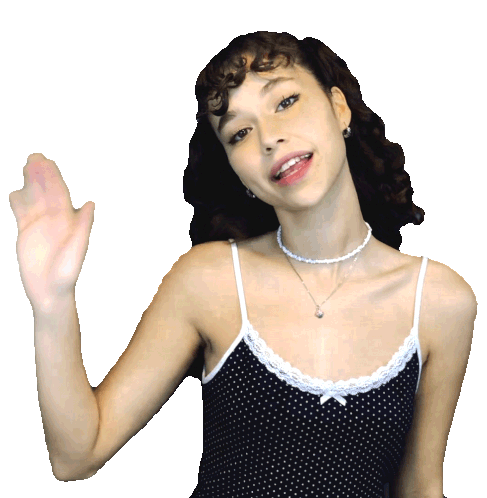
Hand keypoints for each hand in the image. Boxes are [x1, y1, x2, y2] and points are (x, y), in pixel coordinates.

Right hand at [9, 154, 94, 311]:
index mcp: (69, 220)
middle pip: (46, 192)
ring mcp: (40, 224)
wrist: (50, 291)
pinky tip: (15, 190)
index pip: (60, 194)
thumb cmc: (67, 273)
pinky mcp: (27, 232)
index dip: (54, 178)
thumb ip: (83, 226)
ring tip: (26, 164)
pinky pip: (21, 212)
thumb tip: (91, 203)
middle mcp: (56, 219)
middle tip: (34, 155)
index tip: (46, 162)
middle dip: (41, 174)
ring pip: (34, 198)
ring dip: (30, 183)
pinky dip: (18, 201)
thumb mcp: (77, 249)